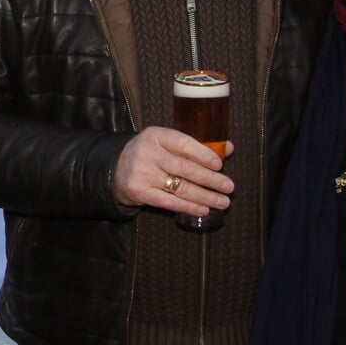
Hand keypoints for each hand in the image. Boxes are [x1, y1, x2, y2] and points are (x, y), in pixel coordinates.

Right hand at [112, 127, 233, 218]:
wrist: (116, 168)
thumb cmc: (150, 154)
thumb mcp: (167, 143)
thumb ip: (196, 145)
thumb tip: (227, 148)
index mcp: (156, 135)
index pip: (183, 143)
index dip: (203, 154)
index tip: (220, 164)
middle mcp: (148, 153)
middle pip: (185, 168)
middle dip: (211, 179)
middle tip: (229, 187)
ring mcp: (142, 173)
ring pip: (180, 187)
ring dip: (205, 196)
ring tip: (222, 201)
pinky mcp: (139, 192)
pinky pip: (169, 202)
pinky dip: (189, 207)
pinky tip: (204, 209)